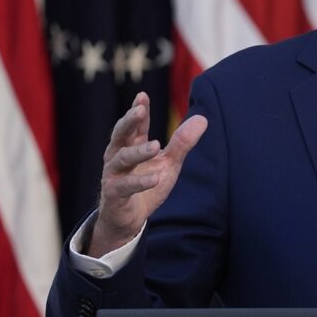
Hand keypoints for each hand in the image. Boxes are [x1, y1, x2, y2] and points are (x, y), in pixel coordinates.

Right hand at [89, 92, 207, 255]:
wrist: (129, 219)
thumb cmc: (147, 186)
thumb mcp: (168, 163)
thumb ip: (182, 143)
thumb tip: (203, 119)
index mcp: (130, 146)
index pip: (134, 124)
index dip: (138, 110)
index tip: (143, 96)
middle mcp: (117, 157)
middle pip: (120, 134)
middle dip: (129, 122)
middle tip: (139, 111)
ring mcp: (114, 175)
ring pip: (122, 159)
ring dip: (138, 152)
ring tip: (156, 145)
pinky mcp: (114, 194)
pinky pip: (125, 186)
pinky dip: (140, 182)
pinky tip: (155, 178)